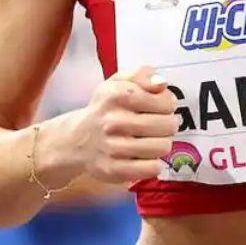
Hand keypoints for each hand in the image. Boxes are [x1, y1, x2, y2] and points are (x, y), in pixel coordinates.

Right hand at [68, 66, 177, 183]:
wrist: (76, 139)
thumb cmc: (107, 107)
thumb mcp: (120, 81)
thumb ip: (143, 74)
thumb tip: (161, 84)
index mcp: (118, 95)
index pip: (167, 102)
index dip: (168, 104)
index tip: (160, 107)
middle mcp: (114, 122)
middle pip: (168, 126)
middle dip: (168, 125)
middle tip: (158, 125)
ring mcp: (113, 148)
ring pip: (162, 147)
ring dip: (161, 144)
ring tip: (150, 140)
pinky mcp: (113, 170)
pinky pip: (151, 169)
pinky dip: (154, 165)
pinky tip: (145, 157)